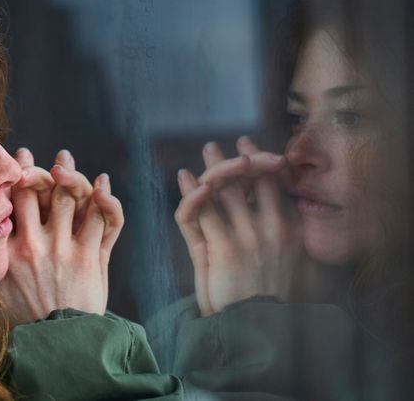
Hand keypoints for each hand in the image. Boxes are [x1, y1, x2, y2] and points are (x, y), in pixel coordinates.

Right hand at [0, 148, 122, 325]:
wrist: (56, 346)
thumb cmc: (22, 321)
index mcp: (9, 251)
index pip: (12, 200)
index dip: (18, 174)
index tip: (22, 156)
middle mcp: (36, 244)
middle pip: (42, 189)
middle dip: (45, 167)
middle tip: (54, 157)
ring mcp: (66, 249)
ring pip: (72, 197)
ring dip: (73, 174)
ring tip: (68, 160)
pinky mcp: (92, 258)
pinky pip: (103, 218)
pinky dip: (105, 199)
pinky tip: (102, 185)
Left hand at [174, 136, 301, 315]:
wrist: (258, 328)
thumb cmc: (265, 296)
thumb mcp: (277, 258)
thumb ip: (266, 228)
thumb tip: (251, 198)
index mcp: (291, 230)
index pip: (275, 184)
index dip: (261, 161)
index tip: (248, 148)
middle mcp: (273, 229)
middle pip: (250, 180)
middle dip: (232, 160)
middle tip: (215, 147)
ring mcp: (249, 237)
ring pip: (224, 190)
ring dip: (210, 168)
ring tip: (203, 153)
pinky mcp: (224, 248)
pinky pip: (200, 210)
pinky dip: (190, 192)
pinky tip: (184, 178)